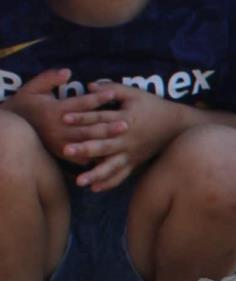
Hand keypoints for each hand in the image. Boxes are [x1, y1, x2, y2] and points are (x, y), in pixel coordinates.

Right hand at [2, 69, 127, 162]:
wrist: (10, 131)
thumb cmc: (25, 106)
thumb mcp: (32, 89)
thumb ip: (49, 79)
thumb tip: (67, 72)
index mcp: (54, 110)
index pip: (80, 104)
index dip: (97, 98)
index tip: (113, 93)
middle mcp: (59, 129)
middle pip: (88, 128)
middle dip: (108, 126)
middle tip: (127, 123)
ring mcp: (61, 143)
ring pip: (88, 144)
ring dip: (106, 142)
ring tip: (123, 140)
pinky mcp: (62, 154)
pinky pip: (83, 158)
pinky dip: (97, 157)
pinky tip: (114, 155)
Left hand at [63, 82, 185, 190]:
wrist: (175, 125)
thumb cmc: (152, 106)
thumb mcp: (134, 93)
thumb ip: (112, 88)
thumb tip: (89, 86)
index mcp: (126, 120)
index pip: (100, 118)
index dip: (82, 117)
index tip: (63, 117)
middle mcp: (127, 139)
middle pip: (104, 145)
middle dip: (84, 148)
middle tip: (65, 150)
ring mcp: (131, 153)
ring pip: (111, 166)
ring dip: (95, 174)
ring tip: (79, 182)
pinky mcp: (135, 162)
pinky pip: (122, 175)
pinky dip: (109, 183)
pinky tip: (95, 188)